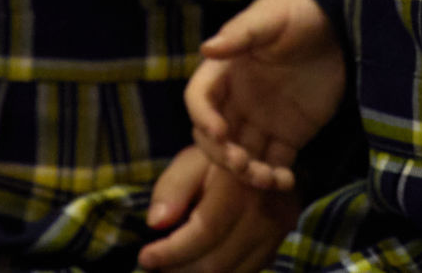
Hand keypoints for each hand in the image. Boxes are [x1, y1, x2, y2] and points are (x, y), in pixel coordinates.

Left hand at [139, 143, 298, 272]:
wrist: (263, 160)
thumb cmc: (219, 160)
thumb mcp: (192, 160)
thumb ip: (173, 188)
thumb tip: (155, 223)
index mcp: (242, 184)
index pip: (205, 231)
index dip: (172, 251)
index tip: (145, 257)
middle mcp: (265, 213)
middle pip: (216, 261)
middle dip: (179, 269)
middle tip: (155, 265)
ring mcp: (275, 235)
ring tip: (172, 266)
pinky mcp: (276, 248)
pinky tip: (195, 264)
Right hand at [187, 0, 347, 191]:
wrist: (341, 26)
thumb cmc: (297, 13)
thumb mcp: (268, 17)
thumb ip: (240, 34)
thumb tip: (207, 47)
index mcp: (224, 71)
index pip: (199, 100)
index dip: (203, 118)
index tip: (220, 133)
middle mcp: (236, 100)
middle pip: (215, 137)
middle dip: (222, 155)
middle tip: (242, 164)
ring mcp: (262, 120)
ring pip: (243, 155)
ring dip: (248, 173)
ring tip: (267, 179)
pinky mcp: (289, 134)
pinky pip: (275, 162)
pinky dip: (276, 177)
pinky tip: (287, 181)